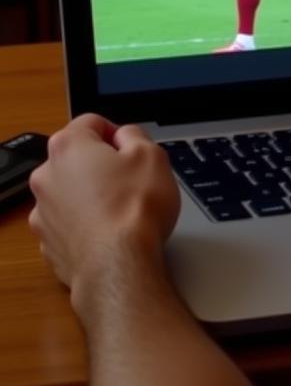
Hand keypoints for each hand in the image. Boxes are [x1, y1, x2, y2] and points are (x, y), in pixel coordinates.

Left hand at [28, 115, 180, 316]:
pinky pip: (69, 223)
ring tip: (122, 210)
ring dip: (92, 195)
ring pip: (70, 192)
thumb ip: (136, 135)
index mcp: (68, 147)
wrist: (118, 263)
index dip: (117, 132)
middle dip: (103, 166)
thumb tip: (126, 137)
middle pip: (77, 158)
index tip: (133, 149)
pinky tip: (109, 231)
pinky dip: (86, 223)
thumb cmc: (134, 209)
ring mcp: (42, 211)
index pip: (91, 122)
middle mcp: (46, 175)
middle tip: (132, 180)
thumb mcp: (152, 156)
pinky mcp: (48, 241)